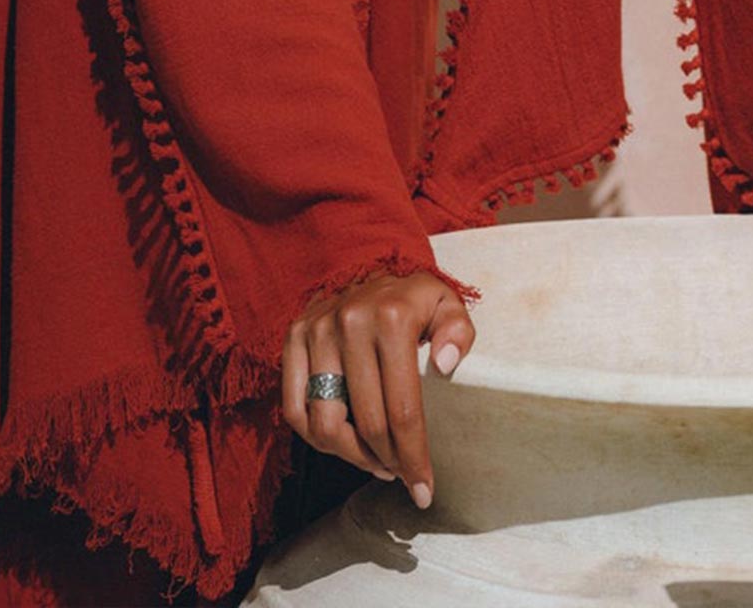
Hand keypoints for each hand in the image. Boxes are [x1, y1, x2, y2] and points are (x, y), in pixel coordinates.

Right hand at [281, 267, 476, 507]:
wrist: (367, 262)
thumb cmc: (413, 296)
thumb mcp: (447, 303)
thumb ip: (458, 331)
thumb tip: (446, 364)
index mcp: (392, 318)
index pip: (402, 410)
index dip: (413, 458)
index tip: (424, 490)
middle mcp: (350, 322)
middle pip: (366, 424)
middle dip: (389, 462)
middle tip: (403, 475)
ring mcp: (316, 330)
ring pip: (324, 424)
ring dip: (352, 456)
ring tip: (377, 461)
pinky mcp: (294, 338)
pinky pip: (295, 409)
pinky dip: (316, 438)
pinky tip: (343, 442)